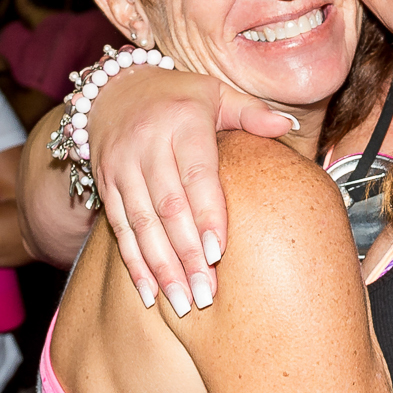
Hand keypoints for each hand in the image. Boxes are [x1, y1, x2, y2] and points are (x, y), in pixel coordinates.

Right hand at [86, 67, 296, 314]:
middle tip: (206, 294)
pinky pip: (120, 229)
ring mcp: (121, 167)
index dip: (206, 215)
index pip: (195, 175)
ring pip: (141, 224)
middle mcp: (146, 144)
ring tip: (182, 303)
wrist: (112, 90)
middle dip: (186, 255)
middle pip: (167, 207)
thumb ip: (250, 112)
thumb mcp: (215, 93)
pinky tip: (150, 293)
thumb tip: (286, 127)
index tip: (219, 254)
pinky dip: (134, 263)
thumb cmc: (178, 97)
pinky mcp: (106, 184)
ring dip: (161, 268)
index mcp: (182, 121)